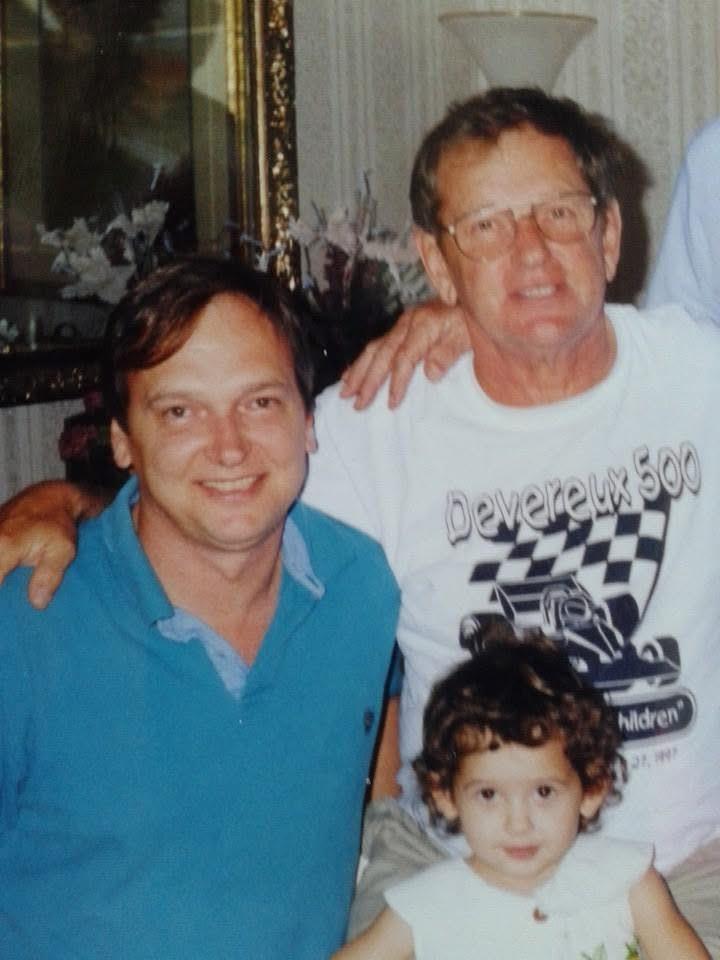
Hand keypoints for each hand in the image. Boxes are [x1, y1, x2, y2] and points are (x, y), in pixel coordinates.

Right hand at [0, 481, 104, 608]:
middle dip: (2, 598)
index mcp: (4, 546)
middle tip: (10, 618)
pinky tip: (10, 582)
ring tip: (11, 609)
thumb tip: (37, 604)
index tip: (6, 621)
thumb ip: (49, 576)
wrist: (50, 497)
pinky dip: (1, 573)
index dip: (0, 607)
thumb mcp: (63, 550)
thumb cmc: (58, 523)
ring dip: (3, 583)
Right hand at [340, 299, 470, 409]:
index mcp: (424, 325)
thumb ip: (449, 352)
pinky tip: (351, 374)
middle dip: (368, 380)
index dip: (397, 382)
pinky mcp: (401, 326)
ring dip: (358, 372)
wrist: (476, 298)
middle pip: (382, 354)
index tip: (391, 404)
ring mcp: (403, 324)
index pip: (404, 358)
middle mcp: (408, 323)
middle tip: (357, 403)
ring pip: (374, 349)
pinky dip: (362, 362)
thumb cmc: (472, 321)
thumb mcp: (468, 335)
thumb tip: (430, 374)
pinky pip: (376, 345)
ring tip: (345, 391)